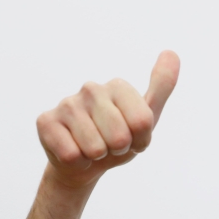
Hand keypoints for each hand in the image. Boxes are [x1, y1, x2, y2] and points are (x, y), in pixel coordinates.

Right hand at [36, 50, 179, 191]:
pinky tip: (74, 152)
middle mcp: (91, 88)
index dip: (139, 141)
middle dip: (117, 150)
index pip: (142, 123)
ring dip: (95, 157)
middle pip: (119, 137)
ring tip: (92, 149)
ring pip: (94, 148)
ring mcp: (66, 103)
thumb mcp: (145, 118)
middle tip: (109, 146)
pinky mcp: (46, 121)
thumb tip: (172, 52)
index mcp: (118, 86)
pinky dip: (76, 162)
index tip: (131, 138)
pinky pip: (71, 155)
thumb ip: (161, 87)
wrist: (84, 165)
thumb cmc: (116, 140)